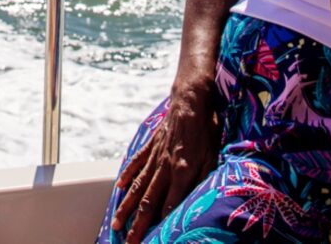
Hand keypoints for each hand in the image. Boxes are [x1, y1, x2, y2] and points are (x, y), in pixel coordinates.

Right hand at [111, 83, 219, 243]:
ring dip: (127, 206)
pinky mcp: (151, 144)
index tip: (152, 241)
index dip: (161, 226)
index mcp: (182, 172)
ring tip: (117, 223)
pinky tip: (119, 187)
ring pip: (138, 185)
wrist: (191, 100)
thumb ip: (203, 181)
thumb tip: (197, 203)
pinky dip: (127, 175)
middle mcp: (164, 167)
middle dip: (138, 224)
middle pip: (148, 201)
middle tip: (128, 242)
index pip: (169, 207)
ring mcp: (155, 156)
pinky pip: (136, 162)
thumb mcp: (213, 157)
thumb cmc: (206, 130)